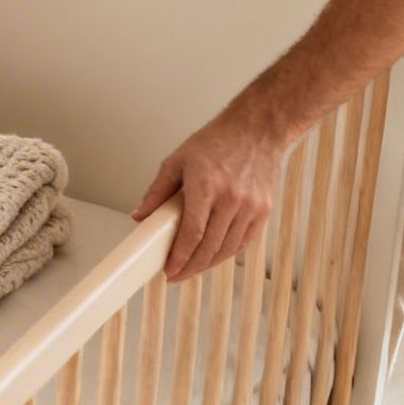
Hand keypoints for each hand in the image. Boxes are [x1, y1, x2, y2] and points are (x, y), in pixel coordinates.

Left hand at [132, 115, 284, 281]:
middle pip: (209, 247)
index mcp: (206, 186)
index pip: (192, 233)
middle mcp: (231, 199)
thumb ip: (157, 191)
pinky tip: (212, 257)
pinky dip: (226, 253)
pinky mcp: (263, 211)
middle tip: (175, 274)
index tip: (169, 271)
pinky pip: (242, 242)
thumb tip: (140, 216)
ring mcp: (250, 207)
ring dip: (207, 264)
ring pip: (226, 249)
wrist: (256, 130)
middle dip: (189, 267)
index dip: (179, 257)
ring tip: (190, 268)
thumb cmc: (216, 142)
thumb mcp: (177, 161)